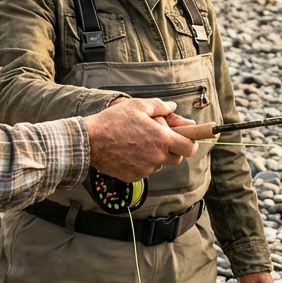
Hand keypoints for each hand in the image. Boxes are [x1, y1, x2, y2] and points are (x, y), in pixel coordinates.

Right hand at [82, 98, 197, 181]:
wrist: (90, 142)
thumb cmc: (113, 121)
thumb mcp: (137, 106)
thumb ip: (160, 106)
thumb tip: (173, 107)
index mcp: (161, 140)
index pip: (189, 148)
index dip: (192, 143)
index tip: (189, 139)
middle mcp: (156, 157)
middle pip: (177, 158)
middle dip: (173, 149)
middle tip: (160, 138)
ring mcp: (145, 169)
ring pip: (159, 164)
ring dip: (156, 155)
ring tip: (139, 142)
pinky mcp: (134, 176)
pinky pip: (145, 170)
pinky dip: (142, 162)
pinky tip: (129, 151)